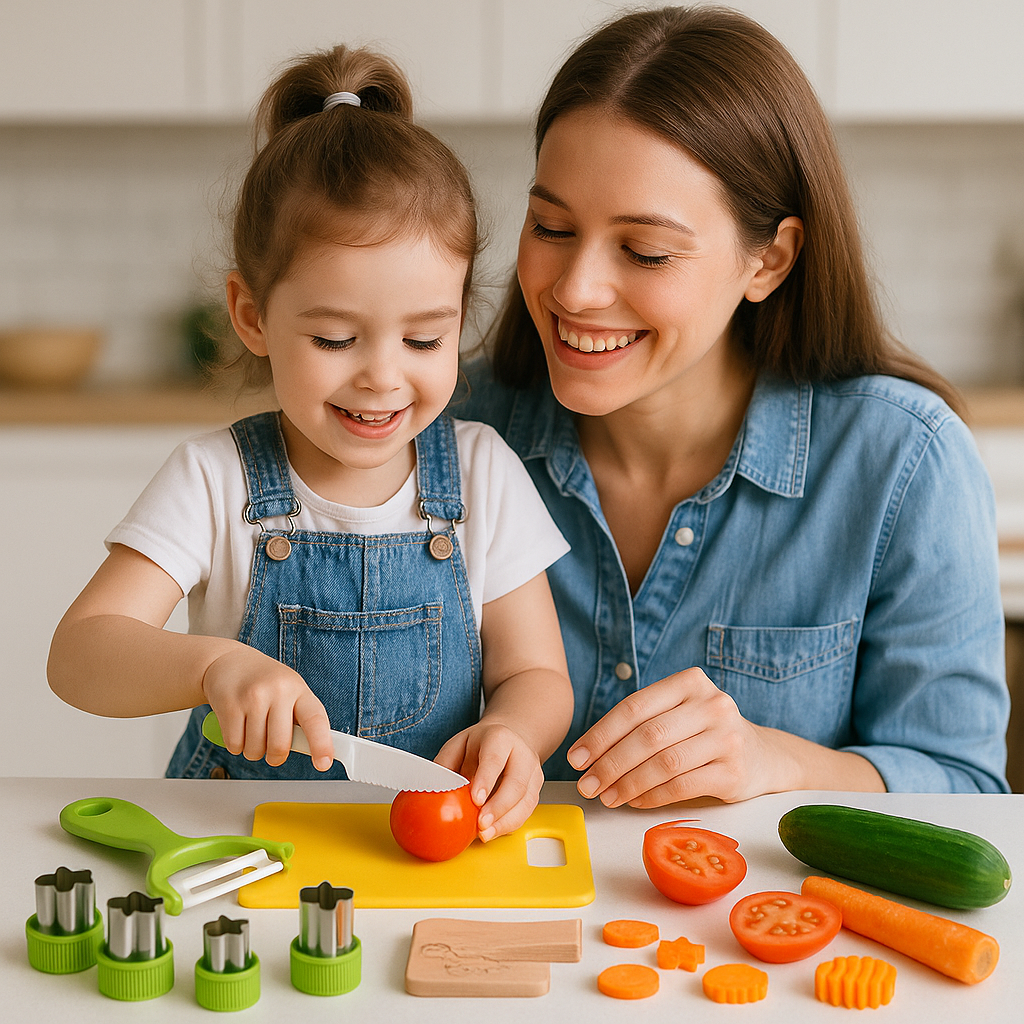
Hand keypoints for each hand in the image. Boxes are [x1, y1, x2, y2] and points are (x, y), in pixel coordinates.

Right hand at [201, 644, 334, 770]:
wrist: (228, 660)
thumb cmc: (264, 681)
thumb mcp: (290, 690)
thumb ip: (300, 718)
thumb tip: (311, 750)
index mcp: (299, 690)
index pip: (315, 720)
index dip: (321, 744)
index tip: (323, 763)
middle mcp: (278, 691)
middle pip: (280, 745)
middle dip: (276, 757)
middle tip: (273, 750)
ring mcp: (253, 697)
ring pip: (255, 750)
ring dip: (253, 750)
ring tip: (252, 730)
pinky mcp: (229, 705)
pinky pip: (235, 745)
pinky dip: (236, 745)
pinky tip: (237, 727)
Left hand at [436, 722, 544, 841]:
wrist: (509, 740)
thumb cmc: (481, 745)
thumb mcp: (458, 745)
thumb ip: (446, 764)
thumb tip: (433, 788)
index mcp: (500, 738)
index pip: (495, 758)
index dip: (486, 779)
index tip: (476, 799)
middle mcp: (522, 754)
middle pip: (516, 783)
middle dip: (498, 807)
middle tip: (481, 824)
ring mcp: (532, 773)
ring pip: (525, 800)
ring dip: (505, 821)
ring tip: (486, 833)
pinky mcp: (536, 790)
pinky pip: (527, 811)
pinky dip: (510, 824)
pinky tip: (495, 830)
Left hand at [566, 667, 771, 806]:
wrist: (763, 756)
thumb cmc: (704, 734)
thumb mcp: (679, 714)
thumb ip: (642, 724)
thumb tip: (587, 756)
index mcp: (690, 682)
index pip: (635, 707)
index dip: (600, 734)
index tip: (576, 758)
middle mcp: (712, 704)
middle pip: (647, 736)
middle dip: (609, 763)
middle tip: (587, 785)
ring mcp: (727, 737)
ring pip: (663, 763)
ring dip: (627, 784)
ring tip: (606, 797)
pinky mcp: (734, 771)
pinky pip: (682, 786)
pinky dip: (652, 797)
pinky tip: (634, 801)